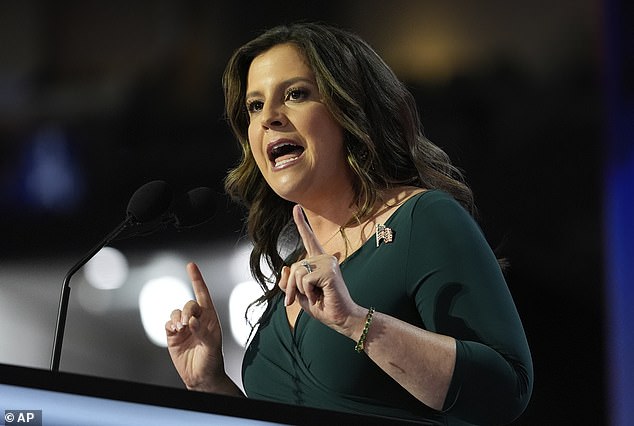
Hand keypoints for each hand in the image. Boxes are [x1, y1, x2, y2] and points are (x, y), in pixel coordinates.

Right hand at [165, 262, 225, 391]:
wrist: (201, 377)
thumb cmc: (212, 360)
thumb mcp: (212, 345)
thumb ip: (202, 331)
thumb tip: (192, 320)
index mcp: (209, 317)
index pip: (202, 294)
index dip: (196, 279)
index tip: (191, 265)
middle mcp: (196, 319)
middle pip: (188, 304)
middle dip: (186, 310)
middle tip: (187, 323)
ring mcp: (184, 327)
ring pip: (176, 313)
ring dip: (176, 318)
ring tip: (181, 329)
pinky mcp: (173, 336)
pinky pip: (167, 323)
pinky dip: (169, 325)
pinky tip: (174, 331)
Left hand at [279, 205, 365, 334]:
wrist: (340, 318)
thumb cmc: (323, 306)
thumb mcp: (300, 294)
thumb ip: (289, 282)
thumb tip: (284, 267)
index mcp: (318, 261)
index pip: (308, 239)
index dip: (301, 223)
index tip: (296, 207)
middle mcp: (324, 258)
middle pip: (294, 267)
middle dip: (292, 287)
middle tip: (303, 299)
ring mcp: (328, 262)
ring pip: (298, 273)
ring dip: (301, 290)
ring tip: (316, 296)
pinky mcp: (329, 271)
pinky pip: (305, 279)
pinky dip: (308, 292)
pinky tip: (321, 295)